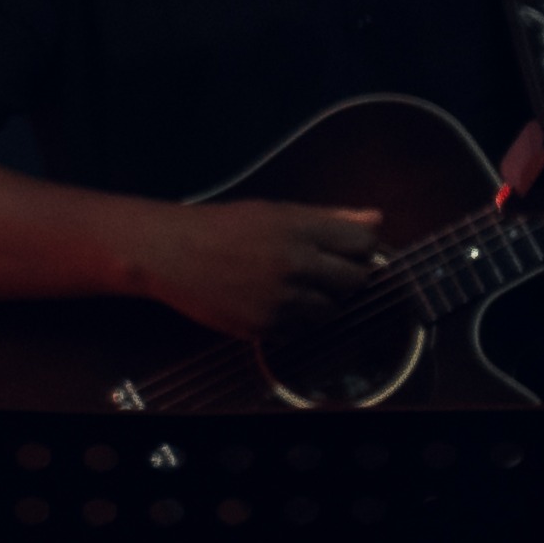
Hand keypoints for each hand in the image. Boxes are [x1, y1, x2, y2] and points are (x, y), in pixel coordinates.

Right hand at [140, 198, 386, 338]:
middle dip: (346, 277)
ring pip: (332, 311)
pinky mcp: (263, 326)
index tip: (348, 251)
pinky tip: (272, 302)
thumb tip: (376, 218)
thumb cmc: (220, 227)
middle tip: (322, 272)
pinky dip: (295, 320)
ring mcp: (279, 299)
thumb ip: (329, 217)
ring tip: (293, 288)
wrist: (168, 253)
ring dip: (321, 302)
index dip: (361, 248)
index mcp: (299, 229)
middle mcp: (294, 264)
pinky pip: (301, 331)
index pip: (364, 242)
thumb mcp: (274, 212)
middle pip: (356, 280)